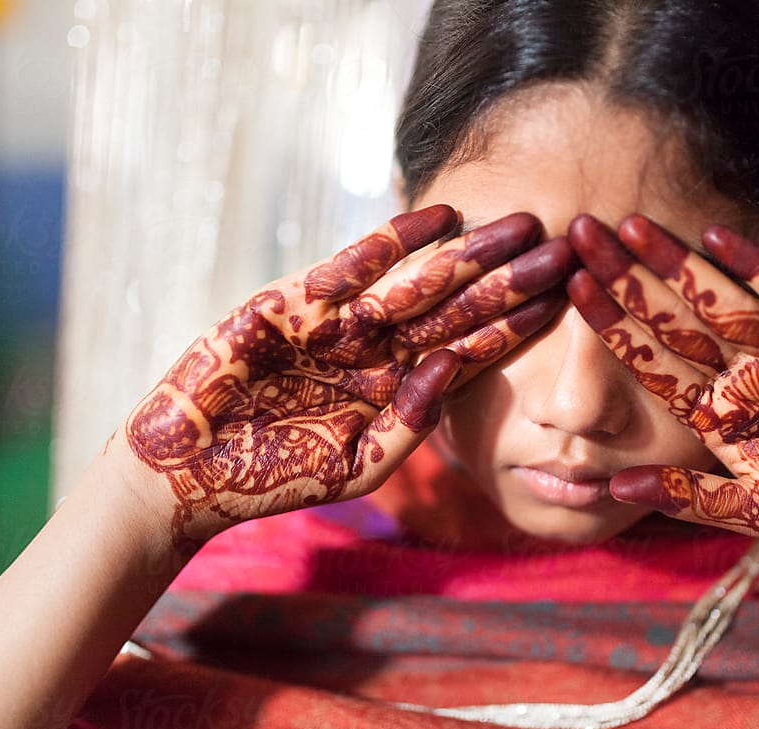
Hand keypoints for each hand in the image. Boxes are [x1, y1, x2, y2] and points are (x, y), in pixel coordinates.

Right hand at [125, 206, 573, 541]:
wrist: (190, 471)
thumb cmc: (273, 481)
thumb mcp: (358, 466)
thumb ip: (411, 424)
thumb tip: (454, 370)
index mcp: (398, 390)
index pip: (472, 350)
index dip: (519, 323)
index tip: (568, 299)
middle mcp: (378, 351)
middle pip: (458, 307)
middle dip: (512, 279)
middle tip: (568, 247)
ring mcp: (339, 323)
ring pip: (417, 280)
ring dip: (470, 253)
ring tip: (523, 223)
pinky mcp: (295, 302)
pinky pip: (352, 266)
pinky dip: (393, 241)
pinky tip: (441, 216)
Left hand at [567, 214, 758, 636]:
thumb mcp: (756, 510)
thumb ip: (689, 495)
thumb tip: (613, 487)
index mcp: (718, 412)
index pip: (653, 361)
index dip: (613, 325)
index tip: (572, 288)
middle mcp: (747, 375)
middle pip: (675, 319)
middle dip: (628, 278)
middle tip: (581, 233)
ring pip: (723, 299)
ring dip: (677, 262)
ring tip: (631, 226)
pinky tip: (717, 235)